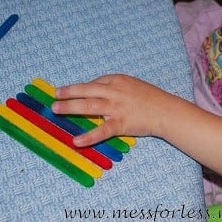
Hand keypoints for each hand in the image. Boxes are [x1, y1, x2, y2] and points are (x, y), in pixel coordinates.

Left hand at [52, 74, 178, 146]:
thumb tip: (99, 92)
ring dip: (70, 107)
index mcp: (117, 80)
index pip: (94, 83)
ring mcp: (117, 107)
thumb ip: (116, 88)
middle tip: (55, 95)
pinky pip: (102, 130)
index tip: (69, 91)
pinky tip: (77, 141)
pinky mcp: (121, 123)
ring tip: (56, 109)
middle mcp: (114, 91)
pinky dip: (88, 136)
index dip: (80, 88)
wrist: (167, 111)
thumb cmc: (151, 98)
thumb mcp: (133, 85)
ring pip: (89, 106)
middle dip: (68, 92)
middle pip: (86, 90)